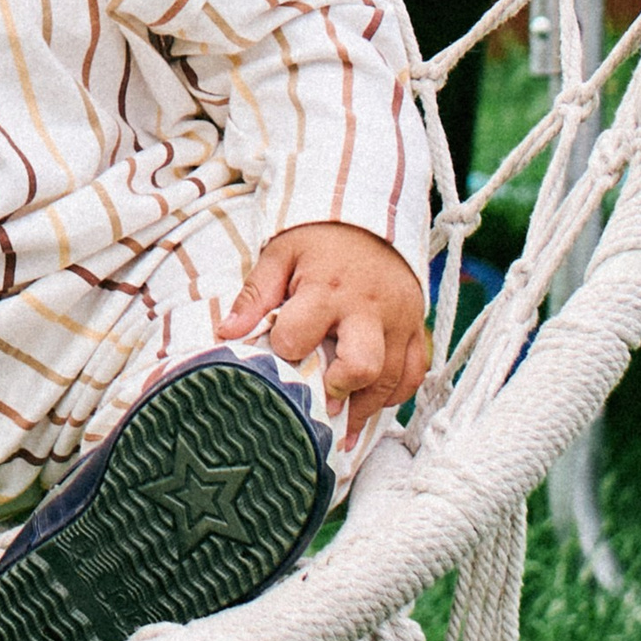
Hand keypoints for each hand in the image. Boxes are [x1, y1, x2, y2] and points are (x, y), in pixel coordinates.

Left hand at [220, 223, 429, 441]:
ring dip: (365, 407)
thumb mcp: (280, 254)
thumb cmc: (318, 238)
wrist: (371, 215)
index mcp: (326, 288)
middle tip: (322, 400)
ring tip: (342, 426)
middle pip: (363, 366)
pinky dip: (394, 394)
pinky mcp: (415, 327)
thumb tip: (226, 333)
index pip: (298, 336)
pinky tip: (371, 403)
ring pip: (391, 381)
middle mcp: (367, 308)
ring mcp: (398, 320)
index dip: (284, 349)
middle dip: (339, 390)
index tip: (278, 352)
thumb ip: (255, 295)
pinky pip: (413, 374)